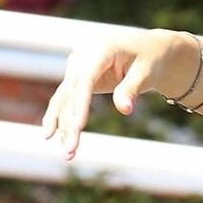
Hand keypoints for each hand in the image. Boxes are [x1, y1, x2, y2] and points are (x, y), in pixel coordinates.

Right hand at [42, 28, 197, 160]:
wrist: (150, 48)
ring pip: (65, 98)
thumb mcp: (147, 72)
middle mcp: (82, 55)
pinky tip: (51, 135)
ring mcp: (77, 66)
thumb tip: (125, 110)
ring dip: (62, 125)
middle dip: (69, 123)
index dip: (80, 103)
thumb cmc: (151, 58)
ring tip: (67, 154)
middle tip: (70, 152)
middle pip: (72, 92)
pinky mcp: (78, 78)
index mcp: (100, 48)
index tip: (78, 126)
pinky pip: (67, 99)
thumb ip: (132, 89)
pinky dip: (61, 117)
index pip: (85, 79)